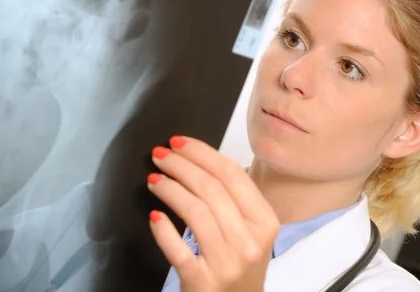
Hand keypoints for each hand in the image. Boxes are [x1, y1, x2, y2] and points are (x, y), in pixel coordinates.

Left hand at [147, 135, 279, 291]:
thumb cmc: (240, 266)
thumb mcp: (251, 231)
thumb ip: (234, 199)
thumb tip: (198, 161)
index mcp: (265, 222)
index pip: (232, 175)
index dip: (202, 153)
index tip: (179, 143)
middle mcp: (249, 241)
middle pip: (211, 188)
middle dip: (181, 165)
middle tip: (161, 155)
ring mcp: (227, 263)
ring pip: (195, 211)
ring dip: (170, 189)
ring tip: (154, 180)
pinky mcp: (203, 282)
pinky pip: (178, 250)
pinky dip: (163, 230)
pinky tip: (155, 216)